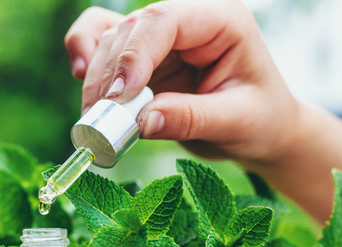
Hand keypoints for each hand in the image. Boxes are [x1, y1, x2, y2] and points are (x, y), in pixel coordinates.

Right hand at [64, 0, 300, 164]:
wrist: (260, 132)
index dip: (135, 54)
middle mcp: (187, 22)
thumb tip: (143, 122)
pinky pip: (99, 42)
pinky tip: (80, 78)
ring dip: (95, 78)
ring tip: (94, 121)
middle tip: (100, 121)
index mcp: (220, 21)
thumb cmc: (261, 121)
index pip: (166, 20)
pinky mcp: (141, 59)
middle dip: (108, 74)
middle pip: (130, 30)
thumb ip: (191, 119)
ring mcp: (161, 39)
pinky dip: (83, 57)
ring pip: (109, 39)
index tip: (119, 97)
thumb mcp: (237, 123)